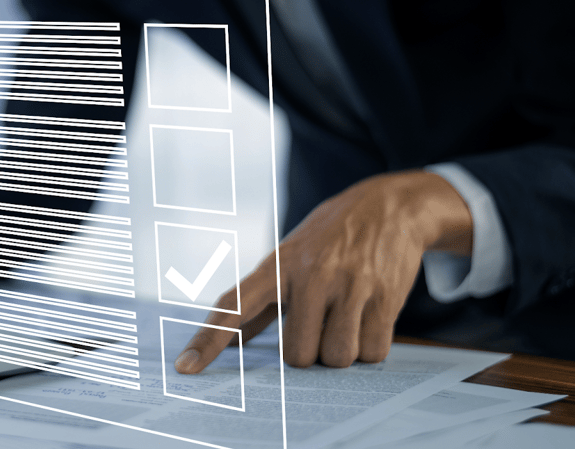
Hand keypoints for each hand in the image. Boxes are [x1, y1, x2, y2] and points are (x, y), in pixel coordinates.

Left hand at [174, 170, 472, 371]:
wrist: (390, 207)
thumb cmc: (329, 241)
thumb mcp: (289, 259)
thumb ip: (260, 305)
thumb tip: (230, 345)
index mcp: (277, 265)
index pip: (234, 306)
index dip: (208, 339)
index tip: (185, 368)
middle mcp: (310, 274)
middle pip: (296, 356)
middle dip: (309, 351)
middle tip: (320, 322)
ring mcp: (349, 285)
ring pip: (336, 359)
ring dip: (341, 352)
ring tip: (346, 318)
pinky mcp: (384, 296)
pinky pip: (372, 353)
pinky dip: (370, 347)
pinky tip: (369, 317)